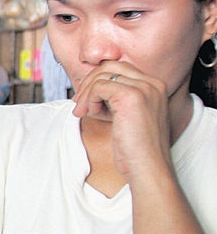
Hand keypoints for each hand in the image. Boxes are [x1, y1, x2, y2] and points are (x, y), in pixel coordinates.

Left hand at [71, 63, 172, 179]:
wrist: (148, 168)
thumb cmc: (135, 149)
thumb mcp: (127, 117)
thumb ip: (115, 100)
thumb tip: (89, 87)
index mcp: (155, 87)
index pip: (120, 68)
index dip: (98, 81)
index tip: (86, 100)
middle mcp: (153, 84)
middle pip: (110, 66)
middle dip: (89, 83)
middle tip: (78, 104)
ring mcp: (144, 88)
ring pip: (102, 76)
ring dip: (85, 93)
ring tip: (81, 112)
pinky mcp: (131, 96)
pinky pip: (99, 86)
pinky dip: (88, 99)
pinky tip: (89, 113)